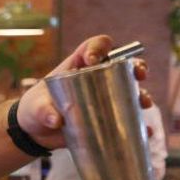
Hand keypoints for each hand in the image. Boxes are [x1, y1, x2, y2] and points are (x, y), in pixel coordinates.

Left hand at [16, 35, 153, 148]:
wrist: (35, 133)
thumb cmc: (34, 110)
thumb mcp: (35, 108)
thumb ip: (43, 111)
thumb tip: (56, 120)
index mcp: (77, 66)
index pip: (94, 46)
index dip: (99, 47)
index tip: (94, 60)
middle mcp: (96, 79)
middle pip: (122, 66)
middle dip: (135, 67)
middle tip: (139, 74)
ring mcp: (104, 99)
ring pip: (130, 92)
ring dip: (141, 95)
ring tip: (144, 103)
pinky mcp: (106, 119)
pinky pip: (126, 120)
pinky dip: (138, 125)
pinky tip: (146, 131)